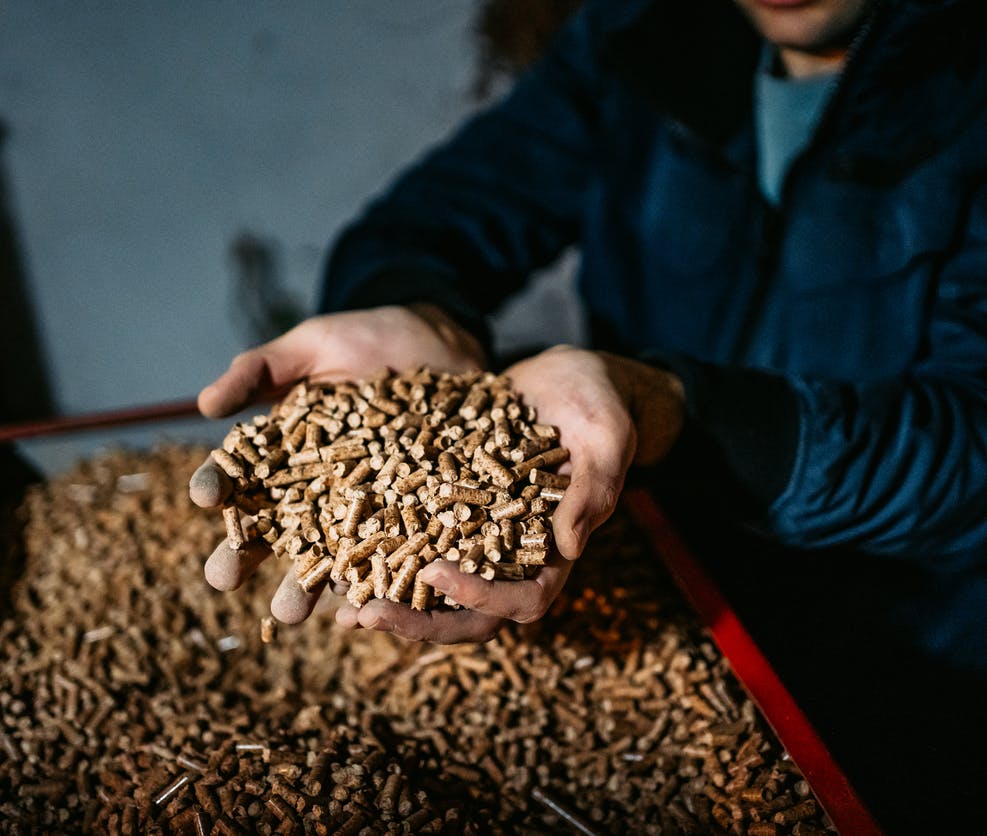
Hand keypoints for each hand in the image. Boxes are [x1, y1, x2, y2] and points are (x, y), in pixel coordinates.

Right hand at [189, 304, 485, 622]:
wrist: (439, 344)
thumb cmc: (366, 340)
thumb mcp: (311, 346)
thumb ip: (260, 370)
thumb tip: (204, 405)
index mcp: (282, 453)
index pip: (239, 476)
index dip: (219, 487)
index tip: (205, 497)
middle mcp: (314, 490)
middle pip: (273, 528)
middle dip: (244, 556)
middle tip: (223, 580)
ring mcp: (362, 507)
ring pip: (326, 554)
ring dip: (303, 586)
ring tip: (287, 613)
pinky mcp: (408, 516)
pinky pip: (390, 552)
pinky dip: (377, 578)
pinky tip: (364, 599)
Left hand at [332, 344, 683, 642]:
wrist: (571, 376)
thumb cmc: (600, 403)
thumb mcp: (605, 437)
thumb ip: (594, 488)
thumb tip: (570, 548)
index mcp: (557, 548)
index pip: (526, 599)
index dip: (482, 598)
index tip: (437, 574)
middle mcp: (516, 554)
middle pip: (471, 613)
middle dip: (420, 620)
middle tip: (365, 616)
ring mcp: (481, 534)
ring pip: (437, 589)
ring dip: (393, 601)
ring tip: (342, 607)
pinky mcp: (452, 506)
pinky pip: (417, 540)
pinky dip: (384, 553)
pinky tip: (341, 549)